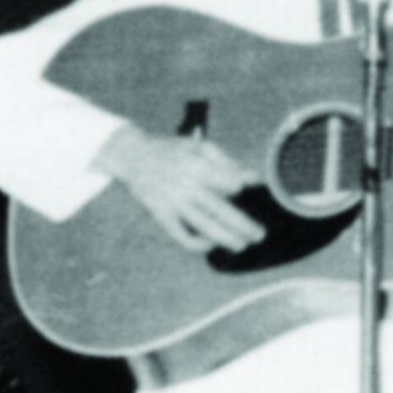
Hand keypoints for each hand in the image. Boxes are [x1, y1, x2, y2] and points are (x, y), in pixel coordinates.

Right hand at [97, 127, 263, 252]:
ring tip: (242, 245)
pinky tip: (211, 243)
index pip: (228, 184)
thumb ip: (227, 162)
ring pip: (204, 226)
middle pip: (220, 210)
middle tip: (260, 235)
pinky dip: (198, 244)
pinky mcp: (162, 216)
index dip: (239, 187)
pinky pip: (182, 237)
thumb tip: (254, 178)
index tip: (244, 190)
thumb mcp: (199, 147)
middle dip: (243, 225)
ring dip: (226, 239)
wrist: (133, 156)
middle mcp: (186, 187)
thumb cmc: (171, 149)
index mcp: (197, 166)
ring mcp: (173, 204)